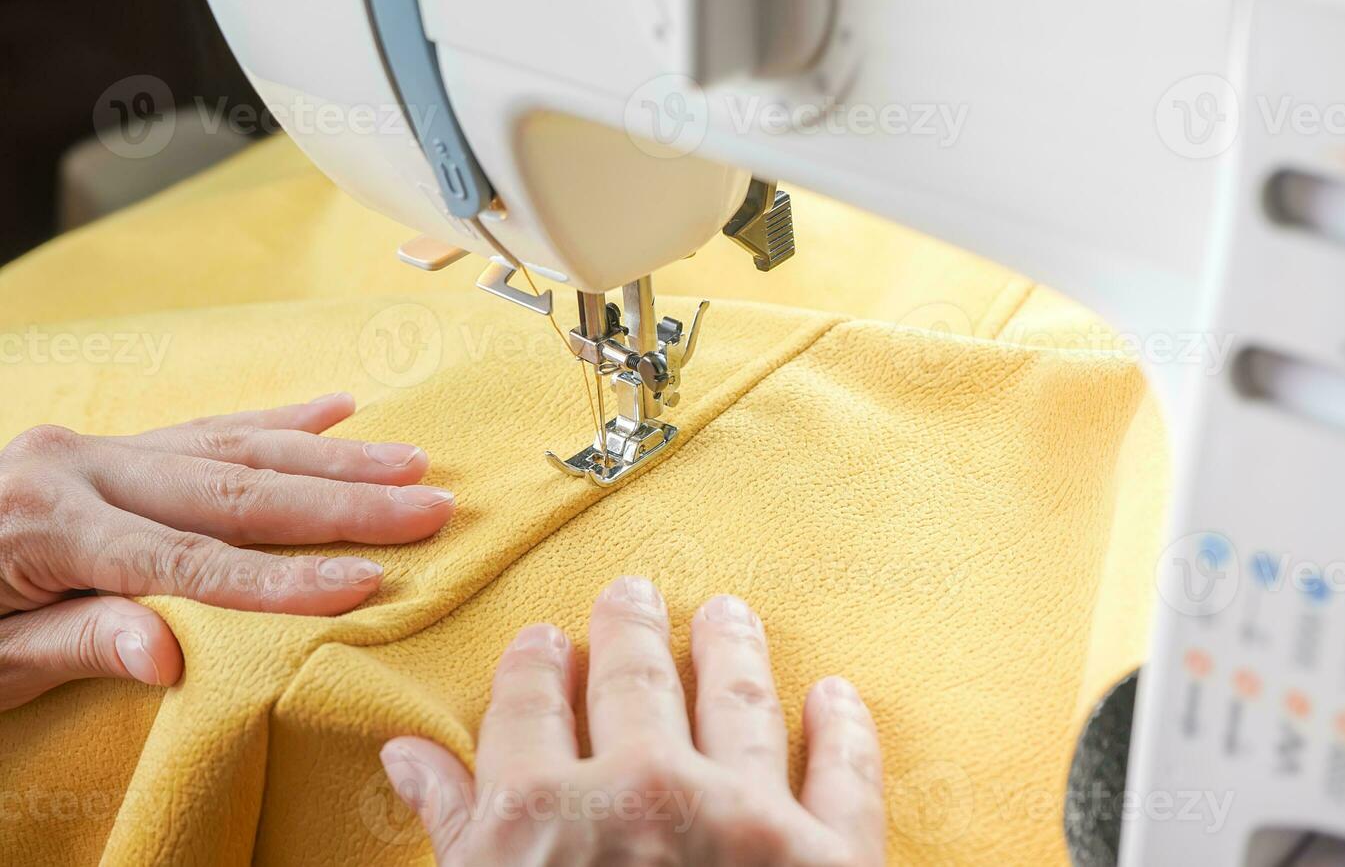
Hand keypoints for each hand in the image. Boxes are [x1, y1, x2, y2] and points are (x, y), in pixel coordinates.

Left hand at [0, 393, 453, 710]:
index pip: (188, 561)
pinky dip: (273, 419)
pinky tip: (333, 406)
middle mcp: (78, 467)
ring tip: (407, 459)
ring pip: (233, 445)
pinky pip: (202, 428)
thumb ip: (76, 645)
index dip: (282, 580)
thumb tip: (171, 654)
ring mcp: (93, 448)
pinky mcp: (103, 448)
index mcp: (44, 522)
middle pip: (234, 488)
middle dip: (340, 499)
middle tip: (426, 504)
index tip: (366, 583)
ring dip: (329, 453)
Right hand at [380, 577, 884, 865]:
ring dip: (733, 646)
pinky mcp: (836, 861)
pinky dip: (846, 727)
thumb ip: (454, 833)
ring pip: (741, 697)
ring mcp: (748, 820)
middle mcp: (645, 792)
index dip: (535, 664)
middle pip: (634, 677)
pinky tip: (840, 695)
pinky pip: (848, 773)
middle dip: (629, 627)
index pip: (529, 701)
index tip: (545, 643)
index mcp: (541, 813)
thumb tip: (408, 756)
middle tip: (634, 593)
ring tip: (730, 615)